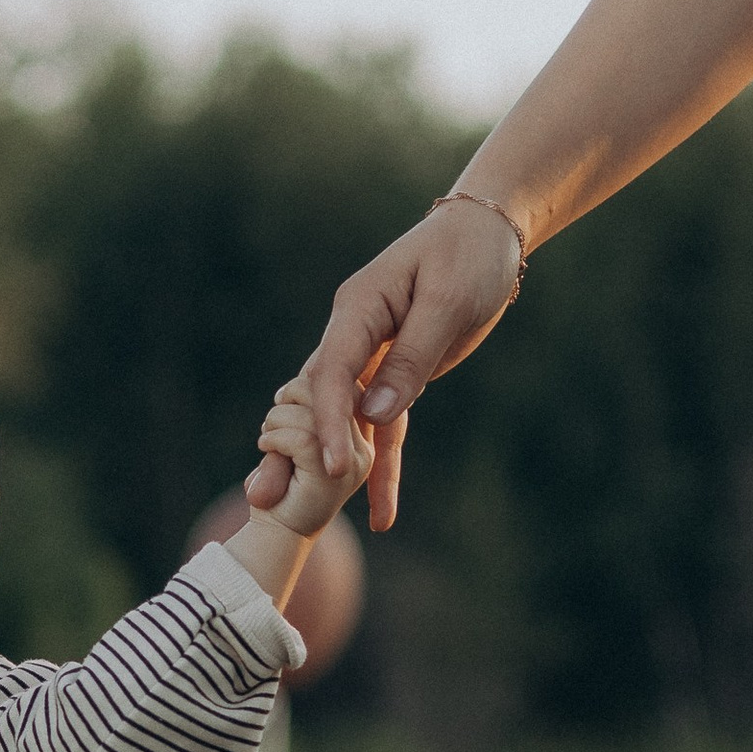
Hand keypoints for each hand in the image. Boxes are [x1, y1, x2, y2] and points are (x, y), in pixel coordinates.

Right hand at [245, 196, 523, 532]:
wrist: (487, 235)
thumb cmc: (468, 257)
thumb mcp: (448, 303)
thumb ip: (411, 359)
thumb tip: (373, 415)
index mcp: (358, 309)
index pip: (331, 373)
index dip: (328, 422)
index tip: (330, 466)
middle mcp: (354, 335)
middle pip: (319, 402)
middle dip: (296, 452)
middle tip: (266, 499)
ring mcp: (371, 357)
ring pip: (345, 421)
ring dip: (329, 470)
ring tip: (294, 516)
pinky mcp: (395, 375)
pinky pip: (382, 427)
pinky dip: (381, 466)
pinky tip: (382, 511)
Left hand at [245, 378, 373, 534]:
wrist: (277, 536)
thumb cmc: (282, 484)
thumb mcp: (292, 437)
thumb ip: (303, 411)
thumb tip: (299, 385)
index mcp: (357, 438)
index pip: (340, 388)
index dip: (307, 387)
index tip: (284, 402)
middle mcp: (362, 449)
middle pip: (329, 391)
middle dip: (290, 399)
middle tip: (272, 426)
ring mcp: (350, 462)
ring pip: (311, 413)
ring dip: (276, 422)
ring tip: (268, 443)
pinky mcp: (332, 474)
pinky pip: (299, 437)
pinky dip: (274, 439)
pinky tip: (267, 450)